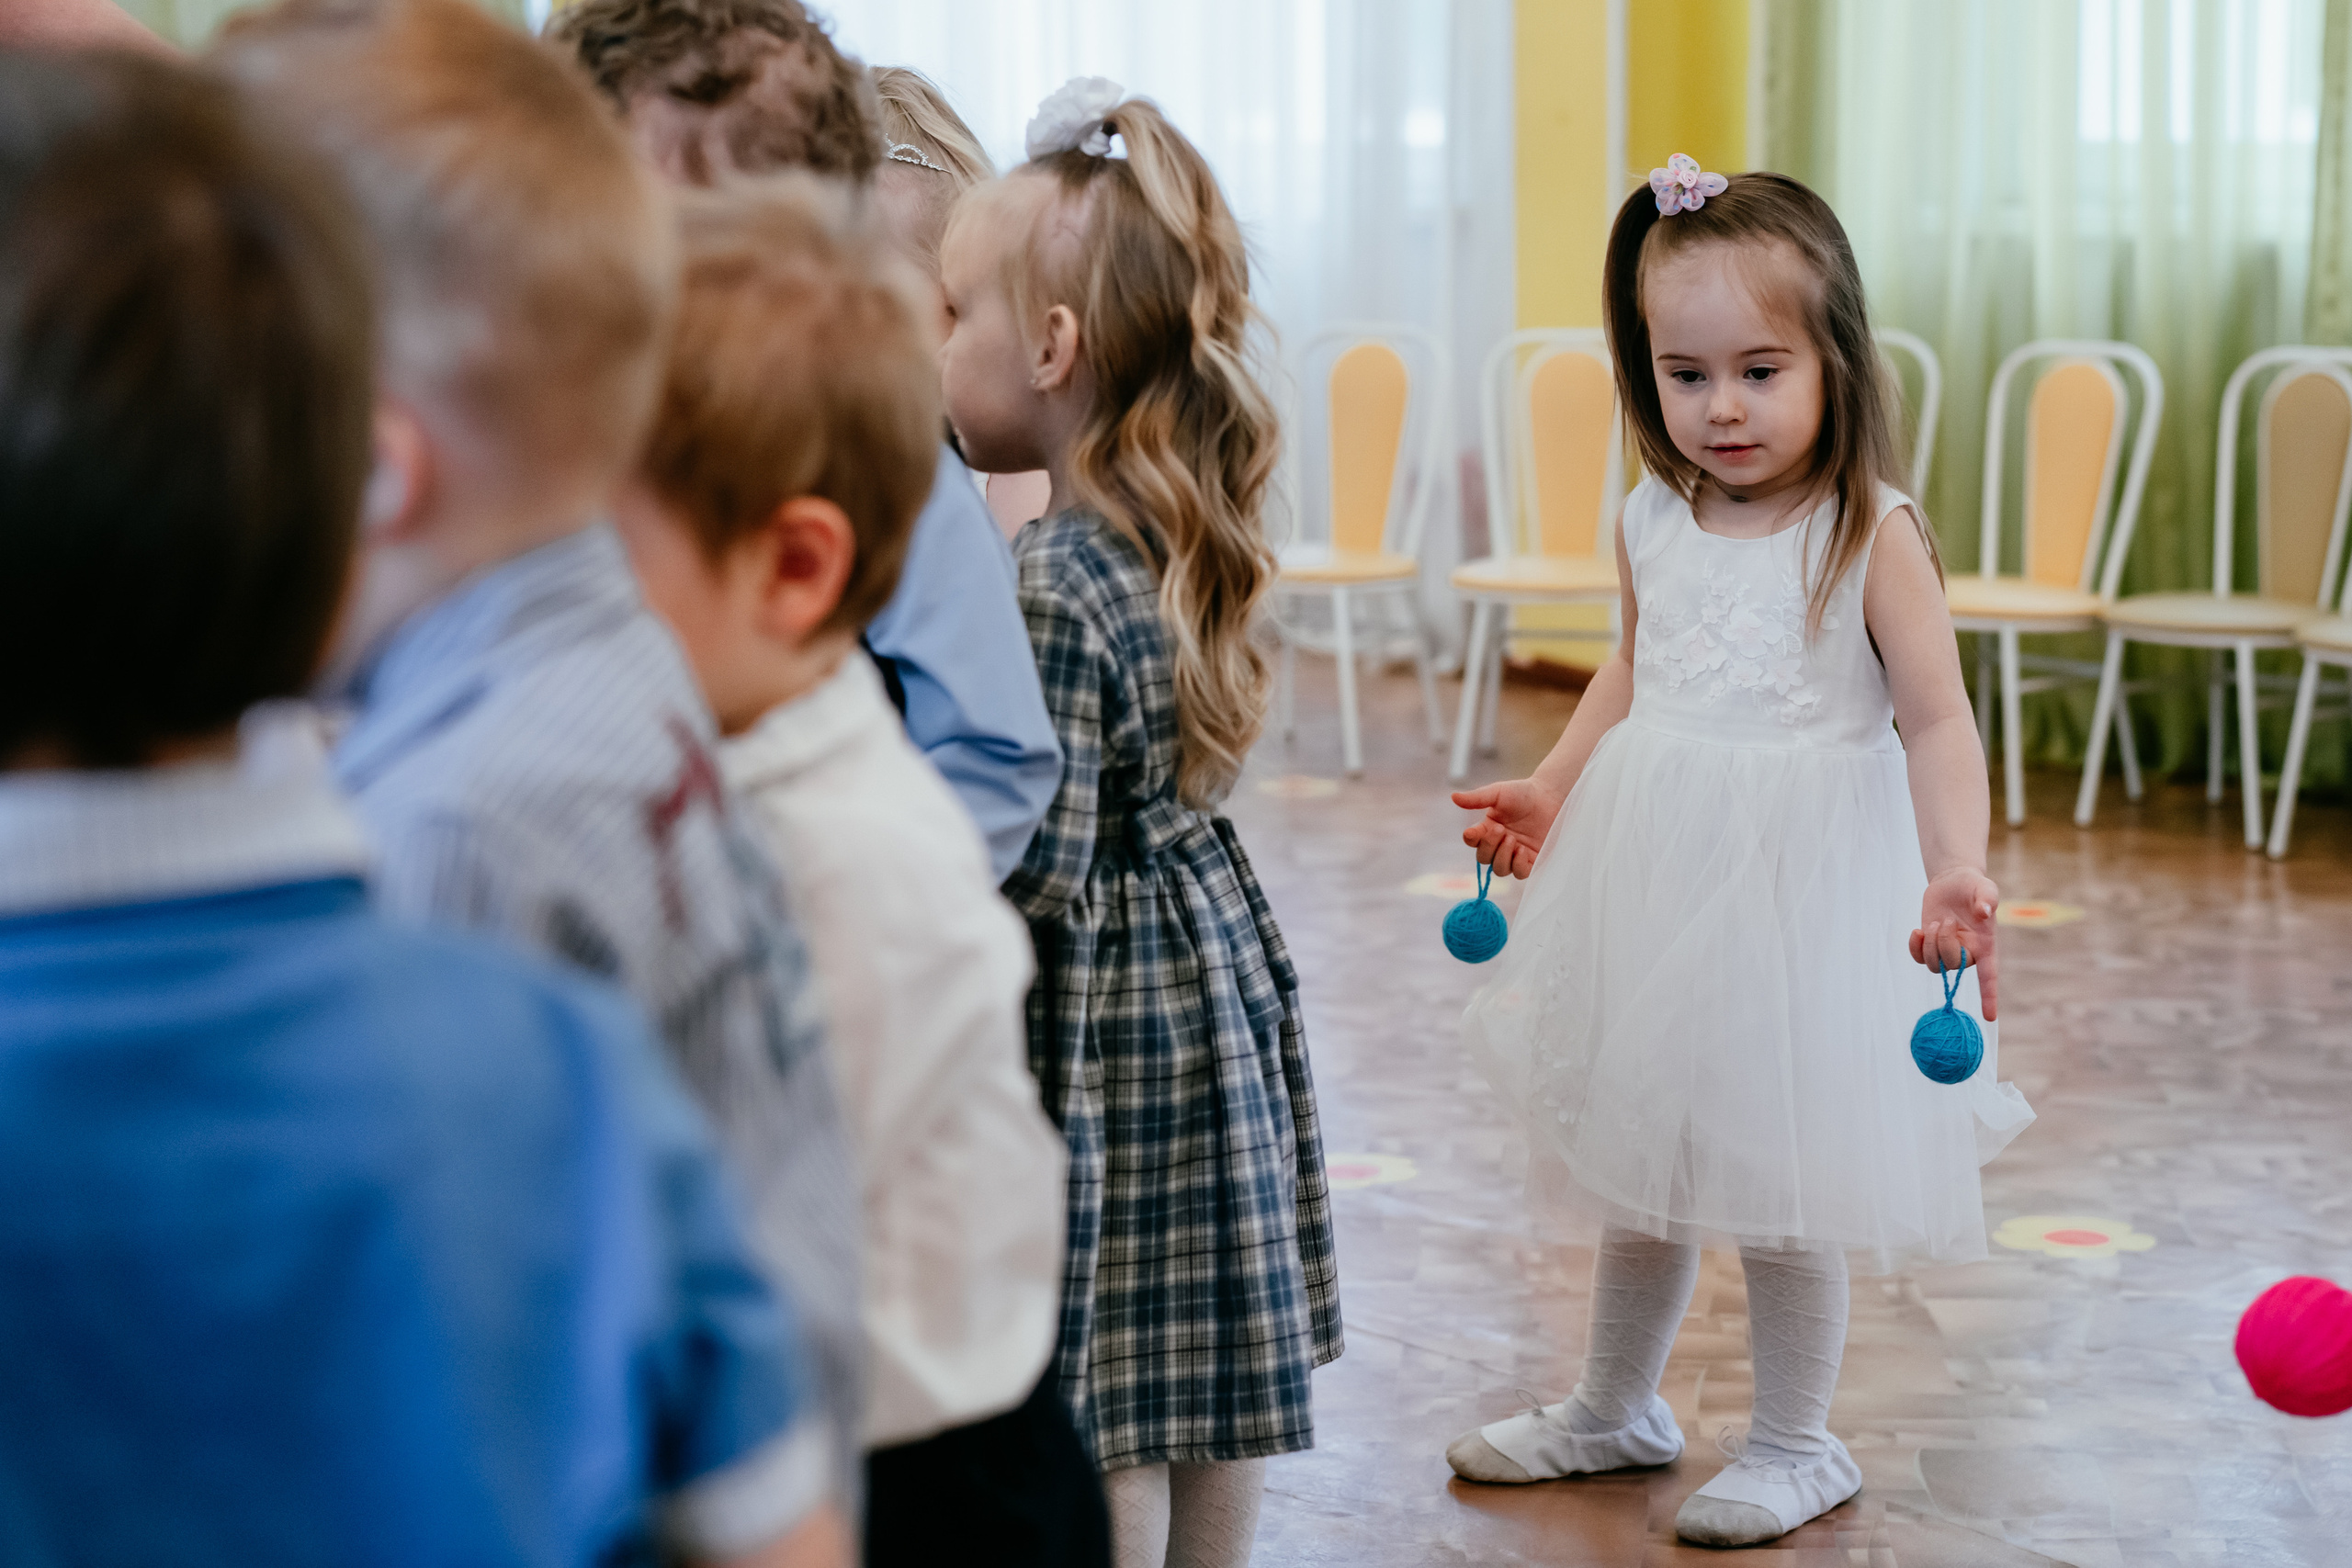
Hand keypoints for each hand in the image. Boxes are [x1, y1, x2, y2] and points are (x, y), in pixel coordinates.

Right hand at [1451, 778, 1564, 879]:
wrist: (1549, 796)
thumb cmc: (1523, 793)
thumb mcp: (1498, 793)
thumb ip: (1477, 798)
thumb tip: (1453, 797)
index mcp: (1487, 829)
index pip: (1472, 841)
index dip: (1471, 840)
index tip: (1472, 832)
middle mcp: (1499, 845)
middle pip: (1484, 859)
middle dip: (1489, 846)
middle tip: (1500, 829)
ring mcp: (1515, 854)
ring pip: (1499, 870)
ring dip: (1502, 856)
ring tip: (1512, 839)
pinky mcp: (1532, 861)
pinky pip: (1519, 873)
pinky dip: (1517, 865)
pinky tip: (1522, 850)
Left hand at [1910, 867, 1998, 1020]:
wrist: (1954, 882)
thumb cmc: (1974, 887)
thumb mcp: (1985, 888)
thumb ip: (1987, 899)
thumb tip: (1983, 912)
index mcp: (1985, 946)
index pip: (1989, 976)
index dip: (1989, 997)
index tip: (1989, 1017)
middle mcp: (1967, 953)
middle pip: (1953, 966)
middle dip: (1944, 944)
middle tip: (1945, 921)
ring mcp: (1947, 951)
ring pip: (1935, 965)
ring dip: (1929, 944)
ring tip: (1934, 922)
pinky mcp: (1930, 945)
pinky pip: (1919, 959)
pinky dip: (1915, 947)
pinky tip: (1917, 931)